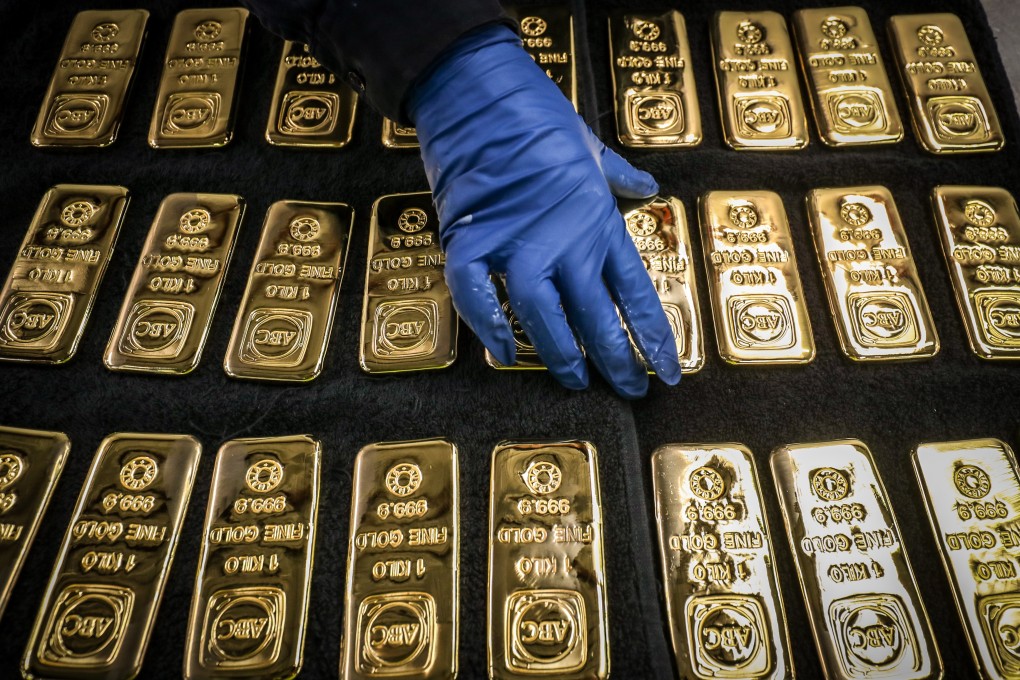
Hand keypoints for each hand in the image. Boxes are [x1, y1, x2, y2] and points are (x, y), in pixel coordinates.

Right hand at [408, 25, 680, 397]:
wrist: (483, 90)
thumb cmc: (539, 115)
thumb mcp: (590, 146)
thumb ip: (618, 176)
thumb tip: (644, 186)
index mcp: (598, 221)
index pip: (635, 293)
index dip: (654, 338)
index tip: (670, 372)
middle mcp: (565, 239)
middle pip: (597, 315)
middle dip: (617, 361)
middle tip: (629, 390)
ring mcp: (517, 240)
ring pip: (543, 314)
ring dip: (559, 353)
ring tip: (574, 380)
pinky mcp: (472, 237)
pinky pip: (477, 293)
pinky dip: (485, 323)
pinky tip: (499, 350)